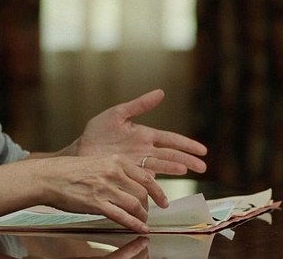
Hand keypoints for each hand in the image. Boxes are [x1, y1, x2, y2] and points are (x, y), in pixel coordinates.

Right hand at [37, 154, 166, 233]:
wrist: (48, 177)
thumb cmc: (68, 170)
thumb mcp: (97, 162)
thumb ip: (115, 170)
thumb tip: (132, 183)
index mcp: (115, 160)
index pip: (146, 176)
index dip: (158, 191)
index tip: (163, 200)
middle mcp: (113, 173)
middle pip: (143, 192)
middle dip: (149, 206)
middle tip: (149, 213)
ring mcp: (105, 189)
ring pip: (135, 205)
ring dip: (142, 216)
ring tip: (142, 221)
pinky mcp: (97, 204)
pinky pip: (122, 217)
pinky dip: (134, 224)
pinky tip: (139, 228)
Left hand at [73, 89, 206, 175]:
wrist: (79, 150)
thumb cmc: (97, 131)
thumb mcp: (118, 114)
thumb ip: (140, 105)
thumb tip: (161, 92)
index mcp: (145, 135)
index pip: (170, 139)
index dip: (186, 144)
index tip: (202, 150)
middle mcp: (145, 151)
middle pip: (170, 155)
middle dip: (187, 160)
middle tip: (203, 166)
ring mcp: (137, 164)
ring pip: (160, 167)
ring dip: (173, 169)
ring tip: (185, 170)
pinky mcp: (128, 175)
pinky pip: (144, 180)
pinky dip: (154, 185)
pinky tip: (161, 189)